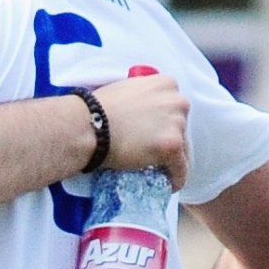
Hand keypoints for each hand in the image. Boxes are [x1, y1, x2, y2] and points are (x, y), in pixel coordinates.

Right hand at [92, 73, 189, 189]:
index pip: (173, 106)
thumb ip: (142, 98)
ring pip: (182, 148)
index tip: (152, 134)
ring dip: (170, 158)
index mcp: (166, 84)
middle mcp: (177, 100)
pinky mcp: (172, 145)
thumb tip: (142, 112)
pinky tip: (169, 185)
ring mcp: (176, 123)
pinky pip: (181, 168)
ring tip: (156, 170)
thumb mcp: (125, 90)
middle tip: (150, 152)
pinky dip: (176, 178)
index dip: (163, 122)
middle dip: (169, 138)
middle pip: (181, 126)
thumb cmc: (95, 110)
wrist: (85, 126)